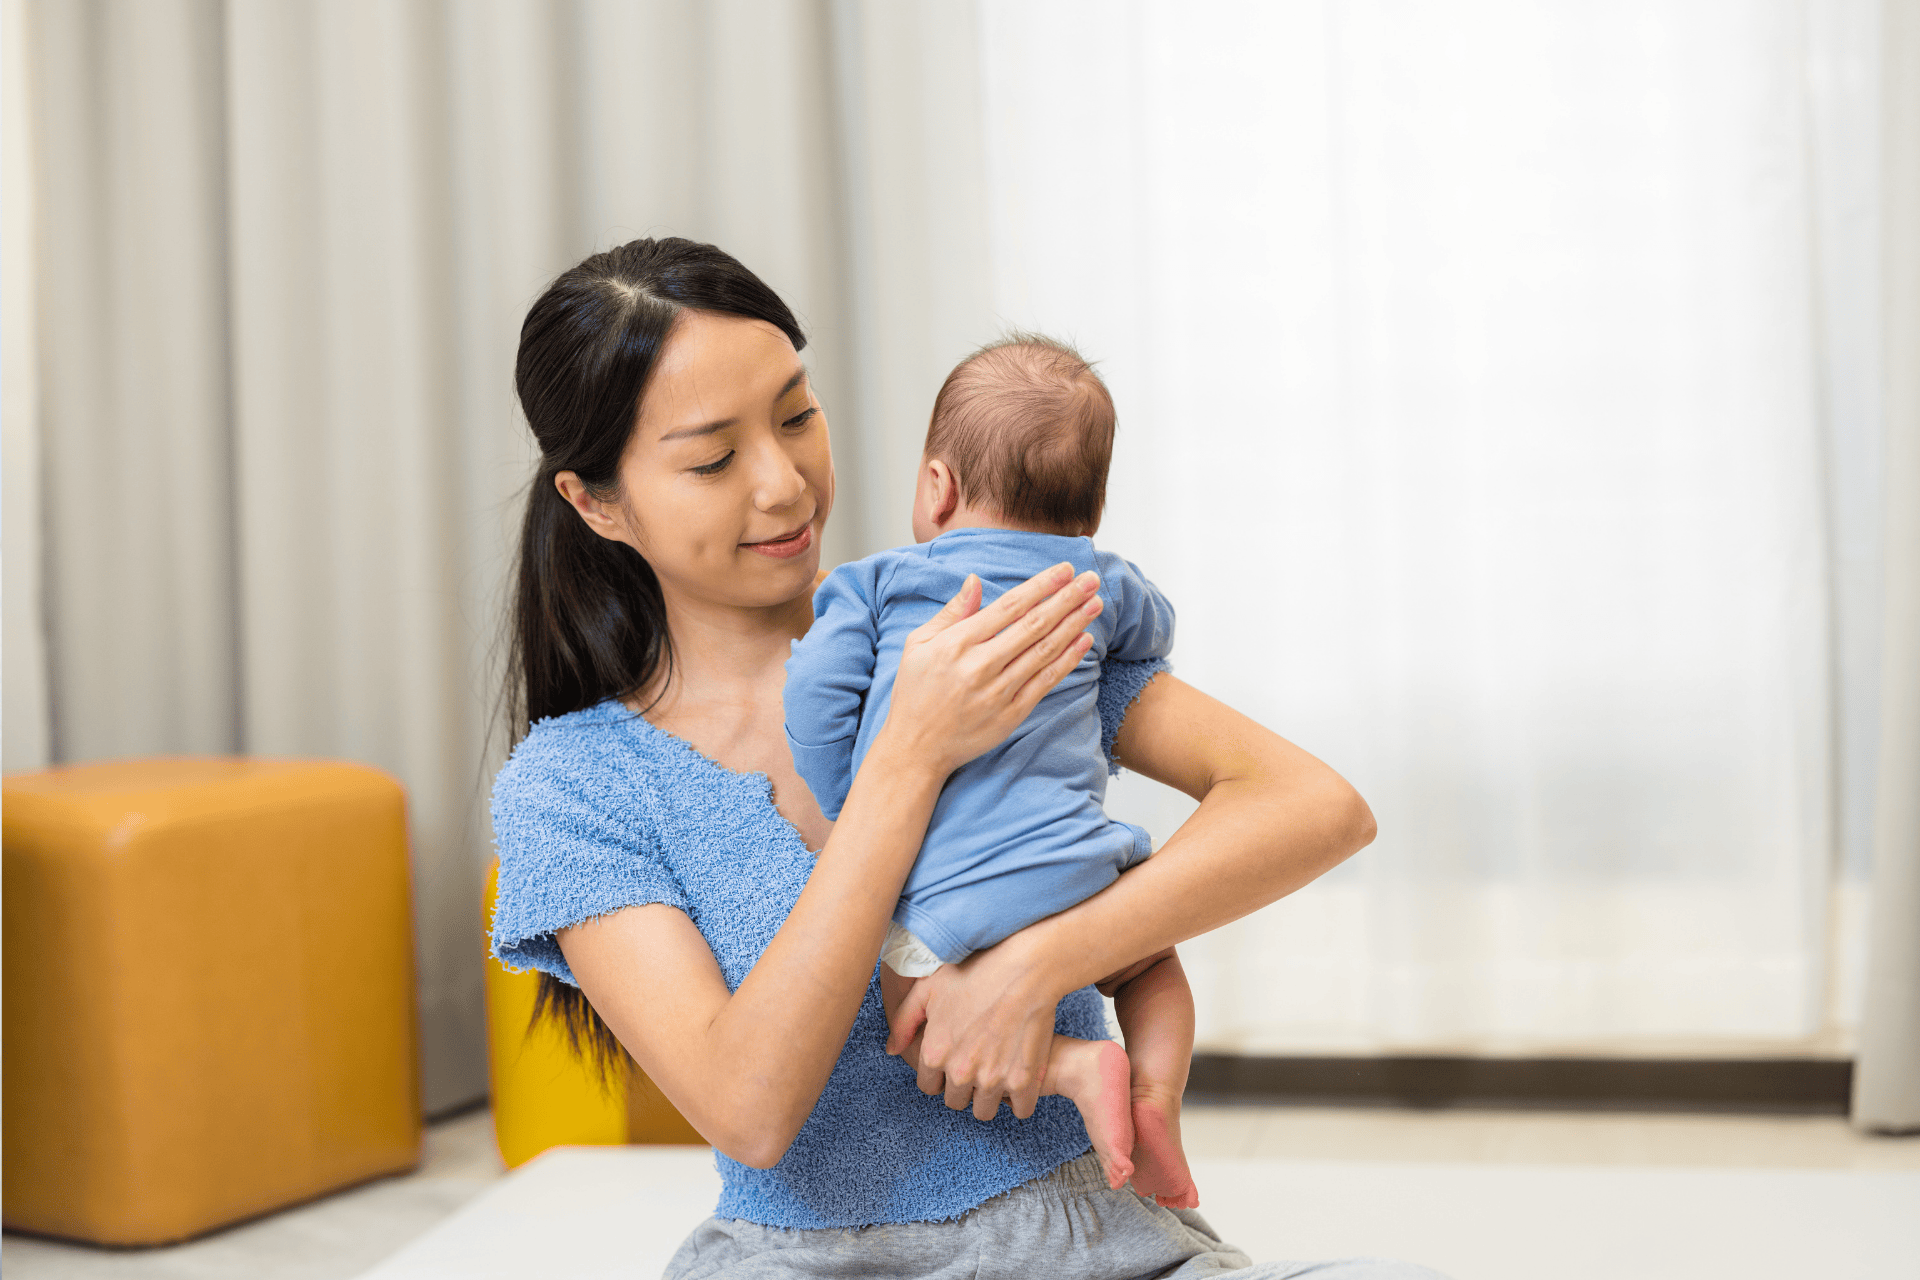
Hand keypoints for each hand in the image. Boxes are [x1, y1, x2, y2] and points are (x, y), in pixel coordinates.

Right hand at [879, 563, 1102, 777]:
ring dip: (1074, 624)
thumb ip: (951, 613)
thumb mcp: (918, 645)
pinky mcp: (1011, 714)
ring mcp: (998, 692)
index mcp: (957, 644)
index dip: (1041, 586)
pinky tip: (1084, 641)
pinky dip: (1067, 660)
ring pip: (1045, 651)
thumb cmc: (915, 692)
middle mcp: (980, 666)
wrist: (916, 748)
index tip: (1064, 570)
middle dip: (1067, 599)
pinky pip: (1046, 682)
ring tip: (1095, 603)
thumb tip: (974, 580)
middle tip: (1091, 579)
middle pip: (1034, 625)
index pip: (1009, 607)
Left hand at [885, 933, 1063, 1121]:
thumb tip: (892, 1050)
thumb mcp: (928, 988)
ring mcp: (992, 1079)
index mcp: (935, 1053)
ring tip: (997, 1073)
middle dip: (962, 1086)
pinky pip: (1020, 1110)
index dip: (940, 1074)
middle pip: (955, 1101)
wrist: (1026, 969)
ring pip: (984, 1110)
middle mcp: (960, 1072)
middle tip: (976, 1064)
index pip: (929, 1086)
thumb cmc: (977, 972)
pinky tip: (1020, 1080)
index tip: (954, 1062)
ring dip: (989, 1096)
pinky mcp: (1023, 1081)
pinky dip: (1021, 1100)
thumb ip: (904, 1021)